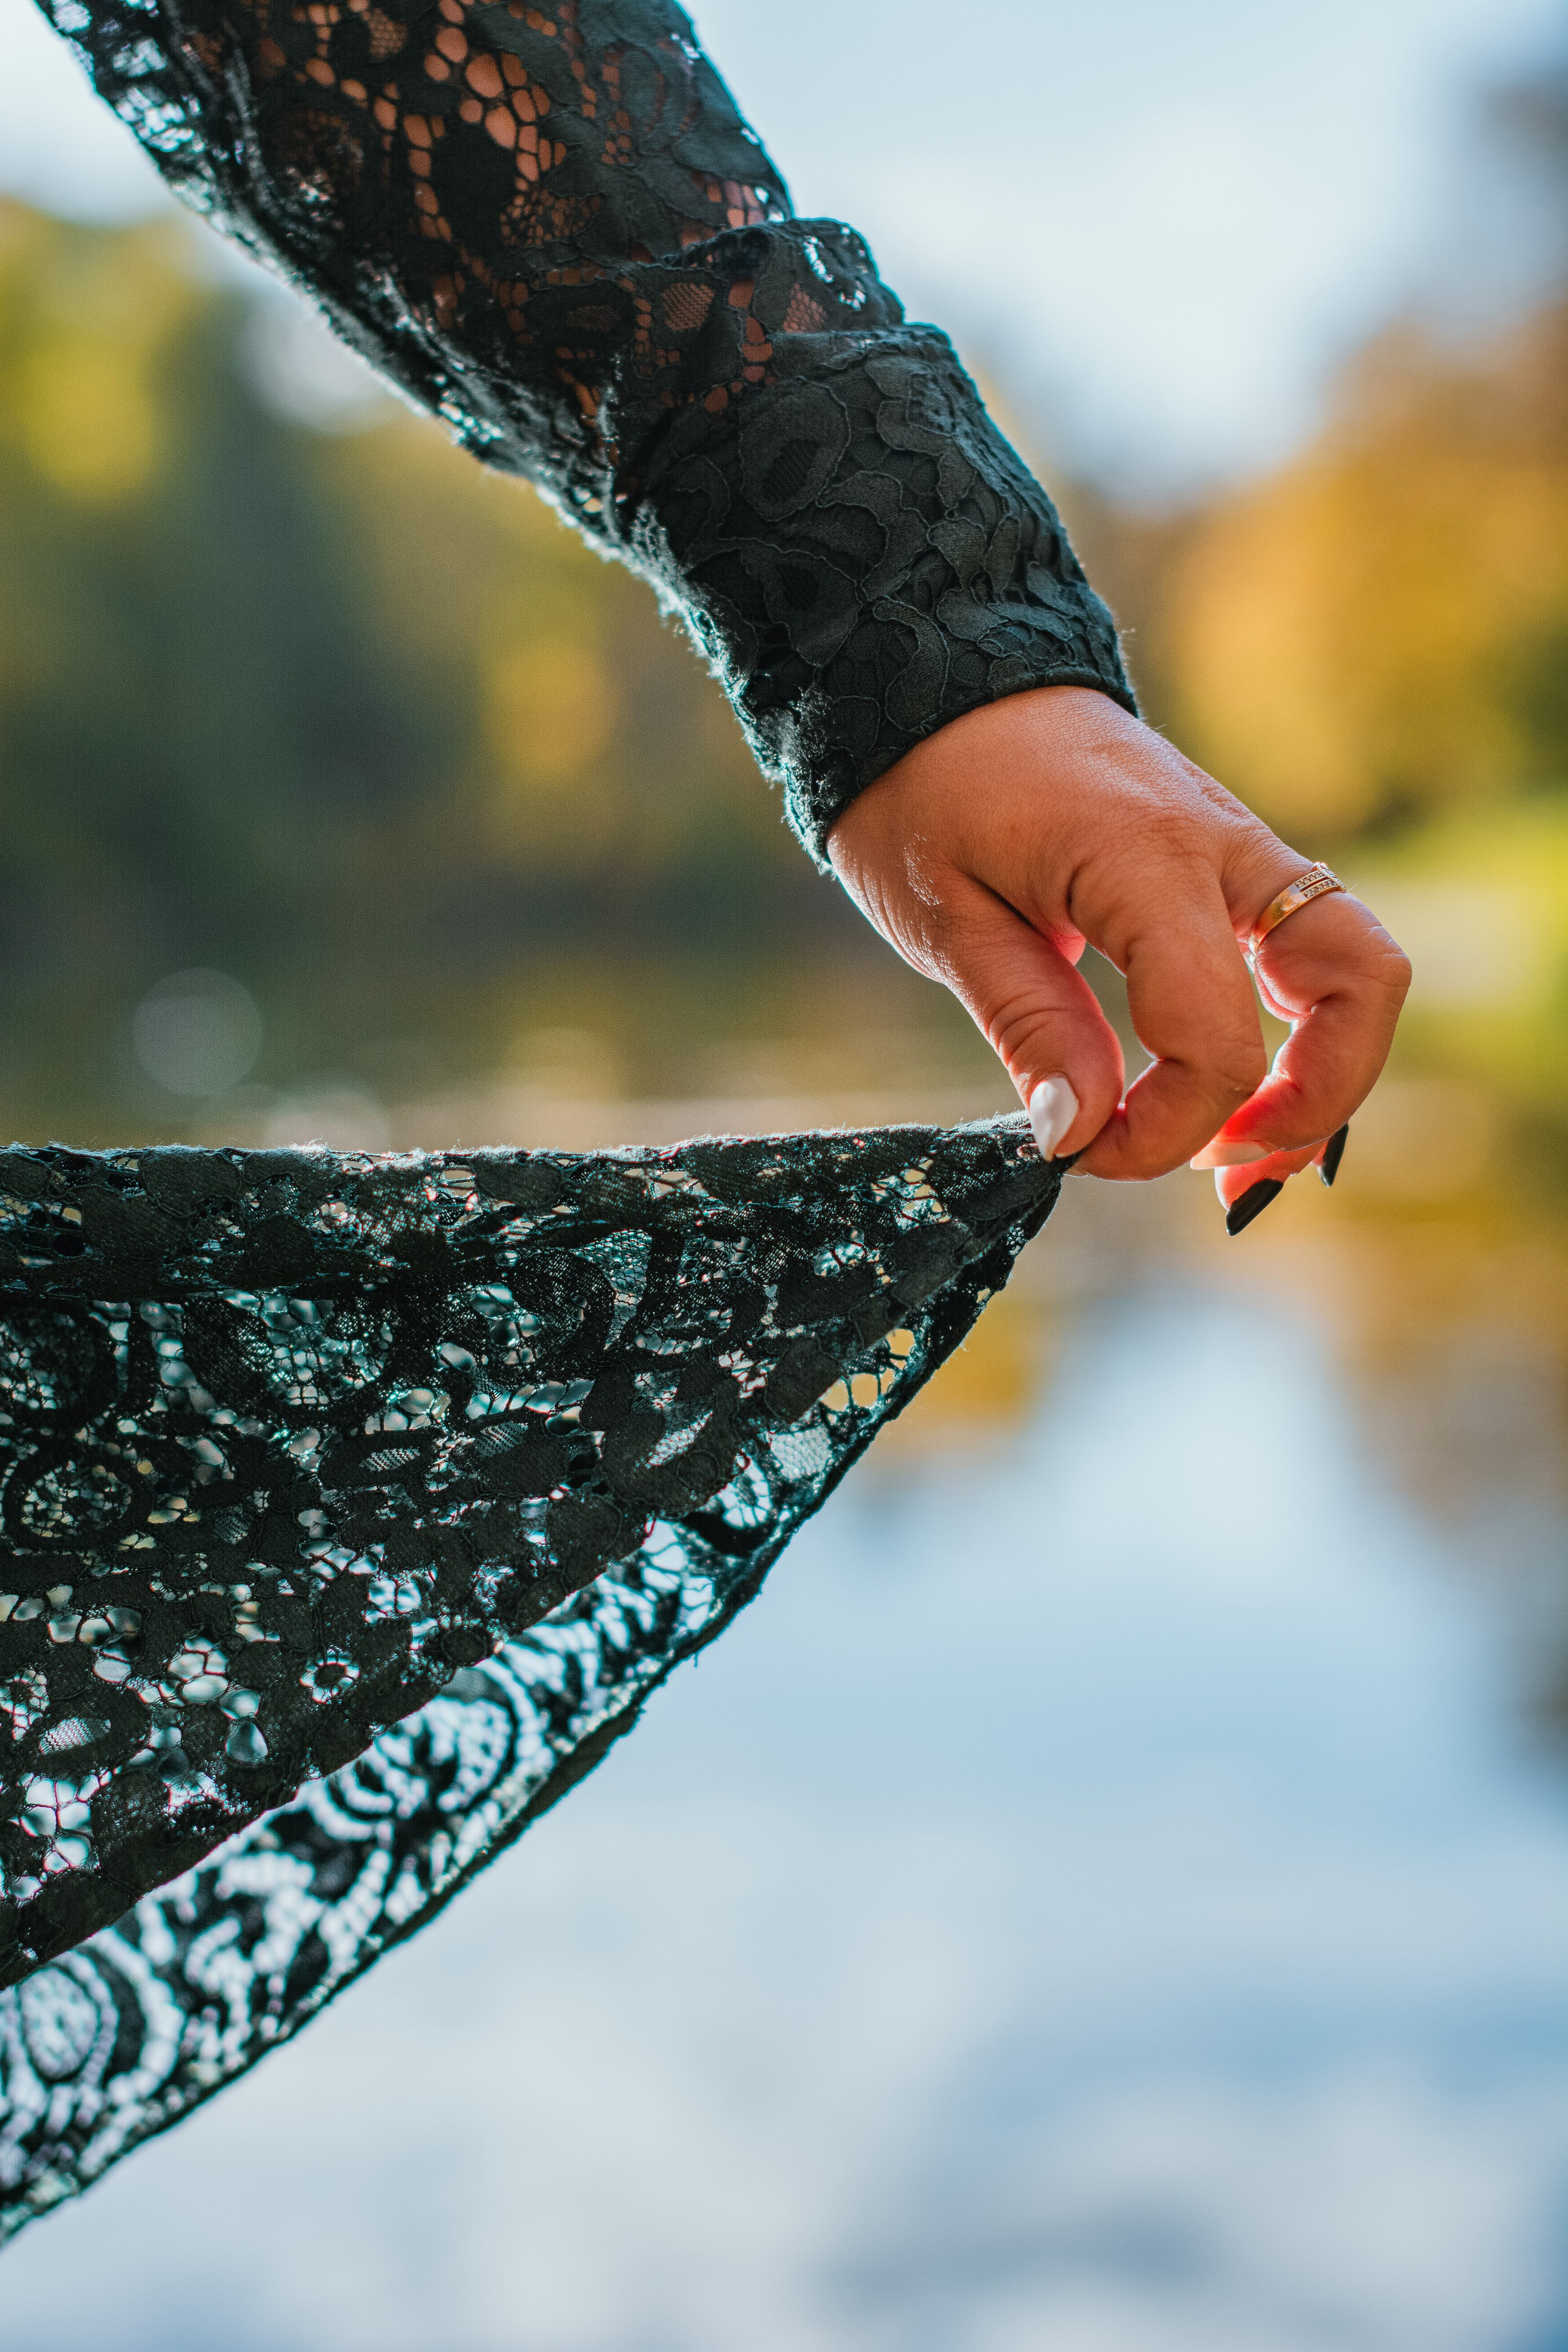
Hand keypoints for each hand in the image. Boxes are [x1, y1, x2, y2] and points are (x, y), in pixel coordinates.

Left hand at [826, 686, 1410, 1205]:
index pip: (1212, 1036)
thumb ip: (1029, 1027)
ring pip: (1360, 965)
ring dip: (1326, 1071)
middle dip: (1315, 1101)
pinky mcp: (1234, 862)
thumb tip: (1082, 1133)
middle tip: (1219, 1169)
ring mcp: (1242, 848)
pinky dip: (1299, 1030)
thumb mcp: (948, 919)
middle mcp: (1224, 846)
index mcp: (1146, 859)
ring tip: (1241, 1146)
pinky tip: (1233, 1087)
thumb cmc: (927, 788)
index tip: (1085, 1157)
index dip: (1164, 1130)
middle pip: (1362, 982)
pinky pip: (1314, 950)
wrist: (936, 678)